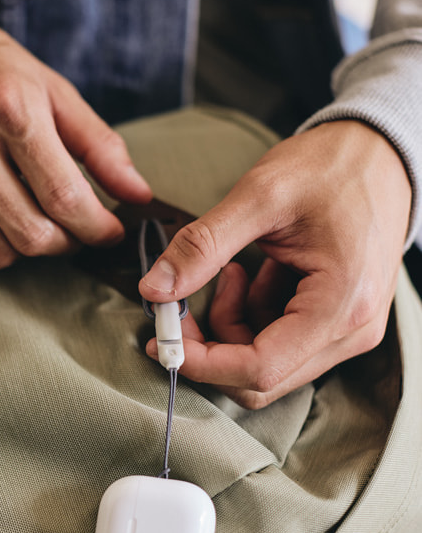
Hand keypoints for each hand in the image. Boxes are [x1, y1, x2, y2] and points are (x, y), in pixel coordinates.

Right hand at [0, 15, 151, 267]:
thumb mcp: (54, 92)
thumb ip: (100, 147)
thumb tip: (138, 194)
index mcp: (10, 109)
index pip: (65, 198)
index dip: (97, 228)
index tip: (109, 232)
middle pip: (31, 236)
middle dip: (65, 243)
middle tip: (73, 229)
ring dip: (26, 245)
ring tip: (34, 217)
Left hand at [139, 121, 410, 407]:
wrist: (380, 153)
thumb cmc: (332, 167)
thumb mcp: (260, 196)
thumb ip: (202, 247)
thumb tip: (152, 290)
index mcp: (341, 304)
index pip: (260, 368)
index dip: (202, 363)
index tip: (160, 338)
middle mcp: (351, 331)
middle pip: (261, 379)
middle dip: (210, 348)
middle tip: (179, 306)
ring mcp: (348, 332)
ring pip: (265, 364)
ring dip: (230, 327)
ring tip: (230, 270)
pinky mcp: (337, 324)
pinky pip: (279, 344)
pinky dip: (251, 317)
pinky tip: (254, 274)